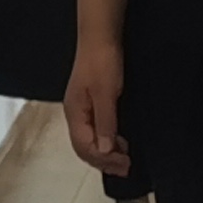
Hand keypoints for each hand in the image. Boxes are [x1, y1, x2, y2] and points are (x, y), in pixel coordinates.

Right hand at [63, 41, 127, 172]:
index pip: (84, 147)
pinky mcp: (91, 101)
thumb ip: (105, 122)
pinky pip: (95, 128)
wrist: (100, 35)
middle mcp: (75, 114)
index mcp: (75, 113)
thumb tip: (105, 151)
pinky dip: (107, 139)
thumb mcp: (106, 94)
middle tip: (127, 167)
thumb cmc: (103, 62)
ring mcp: (82, 108)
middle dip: (104, 160)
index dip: (104, 160)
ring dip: (106, 151)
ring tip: (125, 157)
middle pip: (85, 146)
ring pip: (90, 138)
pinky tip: (120, 139)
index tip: (125, 164)